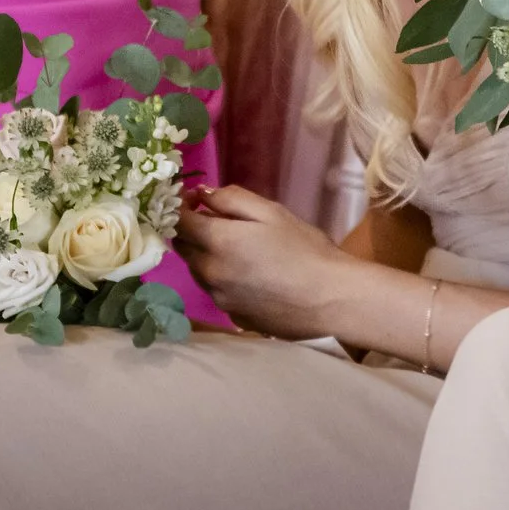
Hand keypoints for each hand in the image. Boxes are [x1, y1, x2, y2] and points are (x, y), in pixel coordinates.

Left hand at [174, 185, 353, 339]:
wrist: (330, 299)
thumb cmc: (306, 249)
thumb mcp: (272, 213)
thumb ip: (232, 199)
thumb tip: (202, 195)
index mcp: (216, 241)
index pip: (178, 221)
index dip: (180, 207)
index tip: (194, 200)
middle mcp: (208, 271)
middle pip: (182, 247)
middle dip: (191, 231)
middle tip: (218, 222)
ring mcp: (218, 297)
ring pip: (197, 270)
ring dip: (205, 256)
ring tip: (239, 251)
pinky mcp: (231, 315)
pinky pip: (216, 291)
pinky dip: (223, 279)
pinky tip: (252, 277)